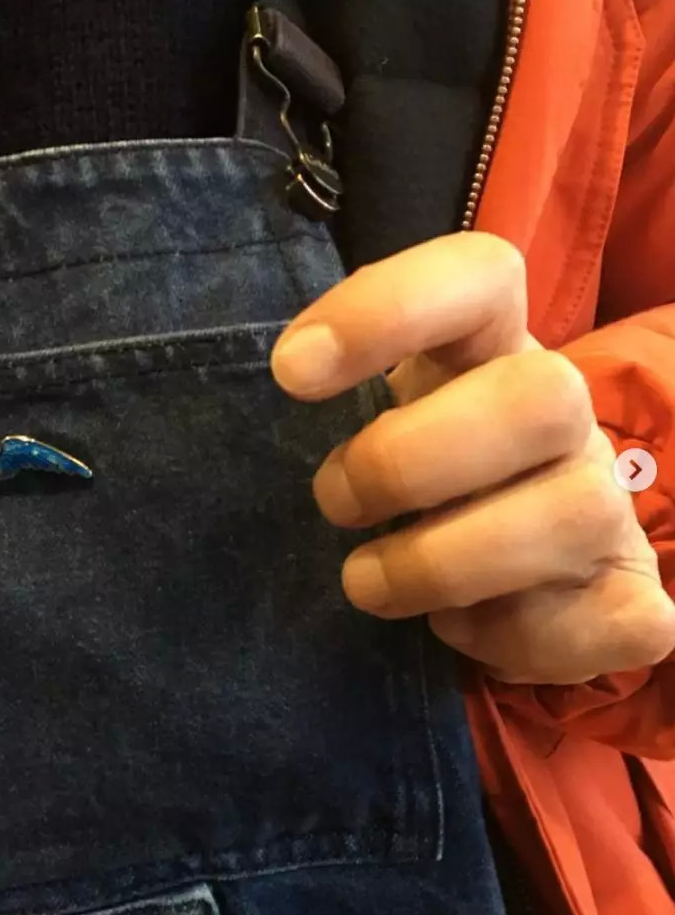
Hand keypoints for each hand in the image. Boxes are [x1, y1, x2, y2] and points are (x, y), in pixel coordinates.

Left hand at [270, 232, 674, 683]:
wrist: (504, 572)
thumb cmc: (414, 480)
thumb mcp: (366, 420)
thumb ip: (332, 400)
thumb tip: (283, 386)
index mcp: (487, 348)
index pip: (480, 276)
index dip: (388, 310)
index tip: (291, 373)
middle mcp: (562, 412)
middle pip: (539, 394)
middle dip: (409, 461)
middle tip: (334, 503)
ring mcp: (607, 504)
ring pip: (570, 515)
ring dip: (439, 563)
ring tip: (365, 582)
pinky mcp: (631, 599)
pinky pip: (606, 623)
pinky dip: (512, 639)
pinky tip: (455, 628)